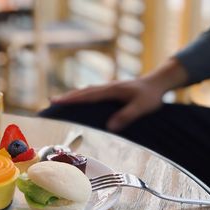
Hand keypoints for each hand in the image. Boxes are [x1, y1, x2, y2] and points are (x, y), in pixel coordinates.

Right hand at [51, 58, 187, 131]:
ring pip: (86, 91)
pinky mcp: (111, 90)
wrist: (158, 82)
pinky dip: (82, 95)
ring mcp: (108, 88)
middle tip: (51, 102)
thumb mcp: (142, 107)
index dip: (72, 100)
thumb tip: (110, 127)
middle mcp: (107, 87)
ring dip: (73, 95)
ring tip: (59, 101)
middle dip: (67, 97)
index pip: (88, 96)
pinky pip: (92, 92)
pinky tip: (79, 100)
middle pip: (83, 91)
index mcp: (112, 90)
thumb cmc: (151, 96)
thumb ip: (127, 116)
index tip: (57, 102)